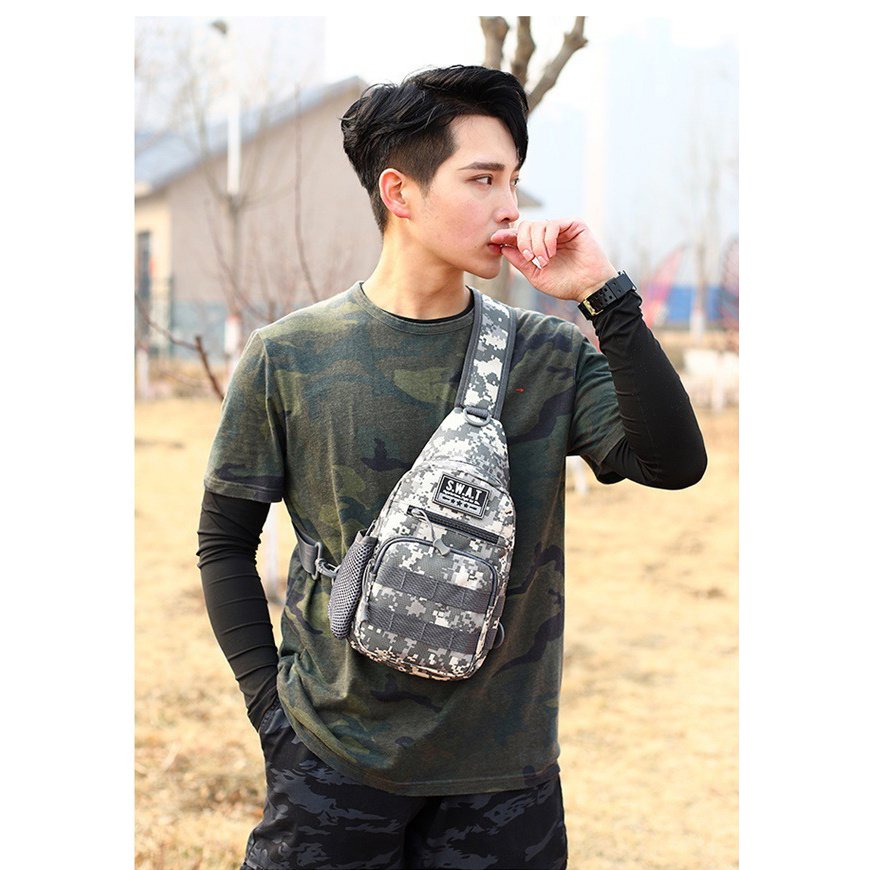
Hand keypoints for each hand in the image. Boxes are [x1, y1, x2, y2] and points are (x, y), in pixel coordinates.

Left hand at [489, 219, 618, 302]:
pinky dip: (547, 239)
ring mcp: (562, 229)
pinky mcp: (574, 225)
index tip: (494, 240)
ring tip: (544, 261)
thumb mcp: (536, 275)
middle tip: (529, 258)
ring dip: (536, 245)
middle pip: (525, 226)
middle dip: (522, 242)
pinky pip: (552, 224)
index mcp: (540, 245)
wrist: (589, 288)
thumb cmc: (566, 284)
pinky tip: (551, 253)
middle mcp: (550, 235)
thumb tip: (502, 248)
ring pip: (537, 224)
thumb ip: (520, 262)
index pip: (519, 235)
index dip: (506, 236)